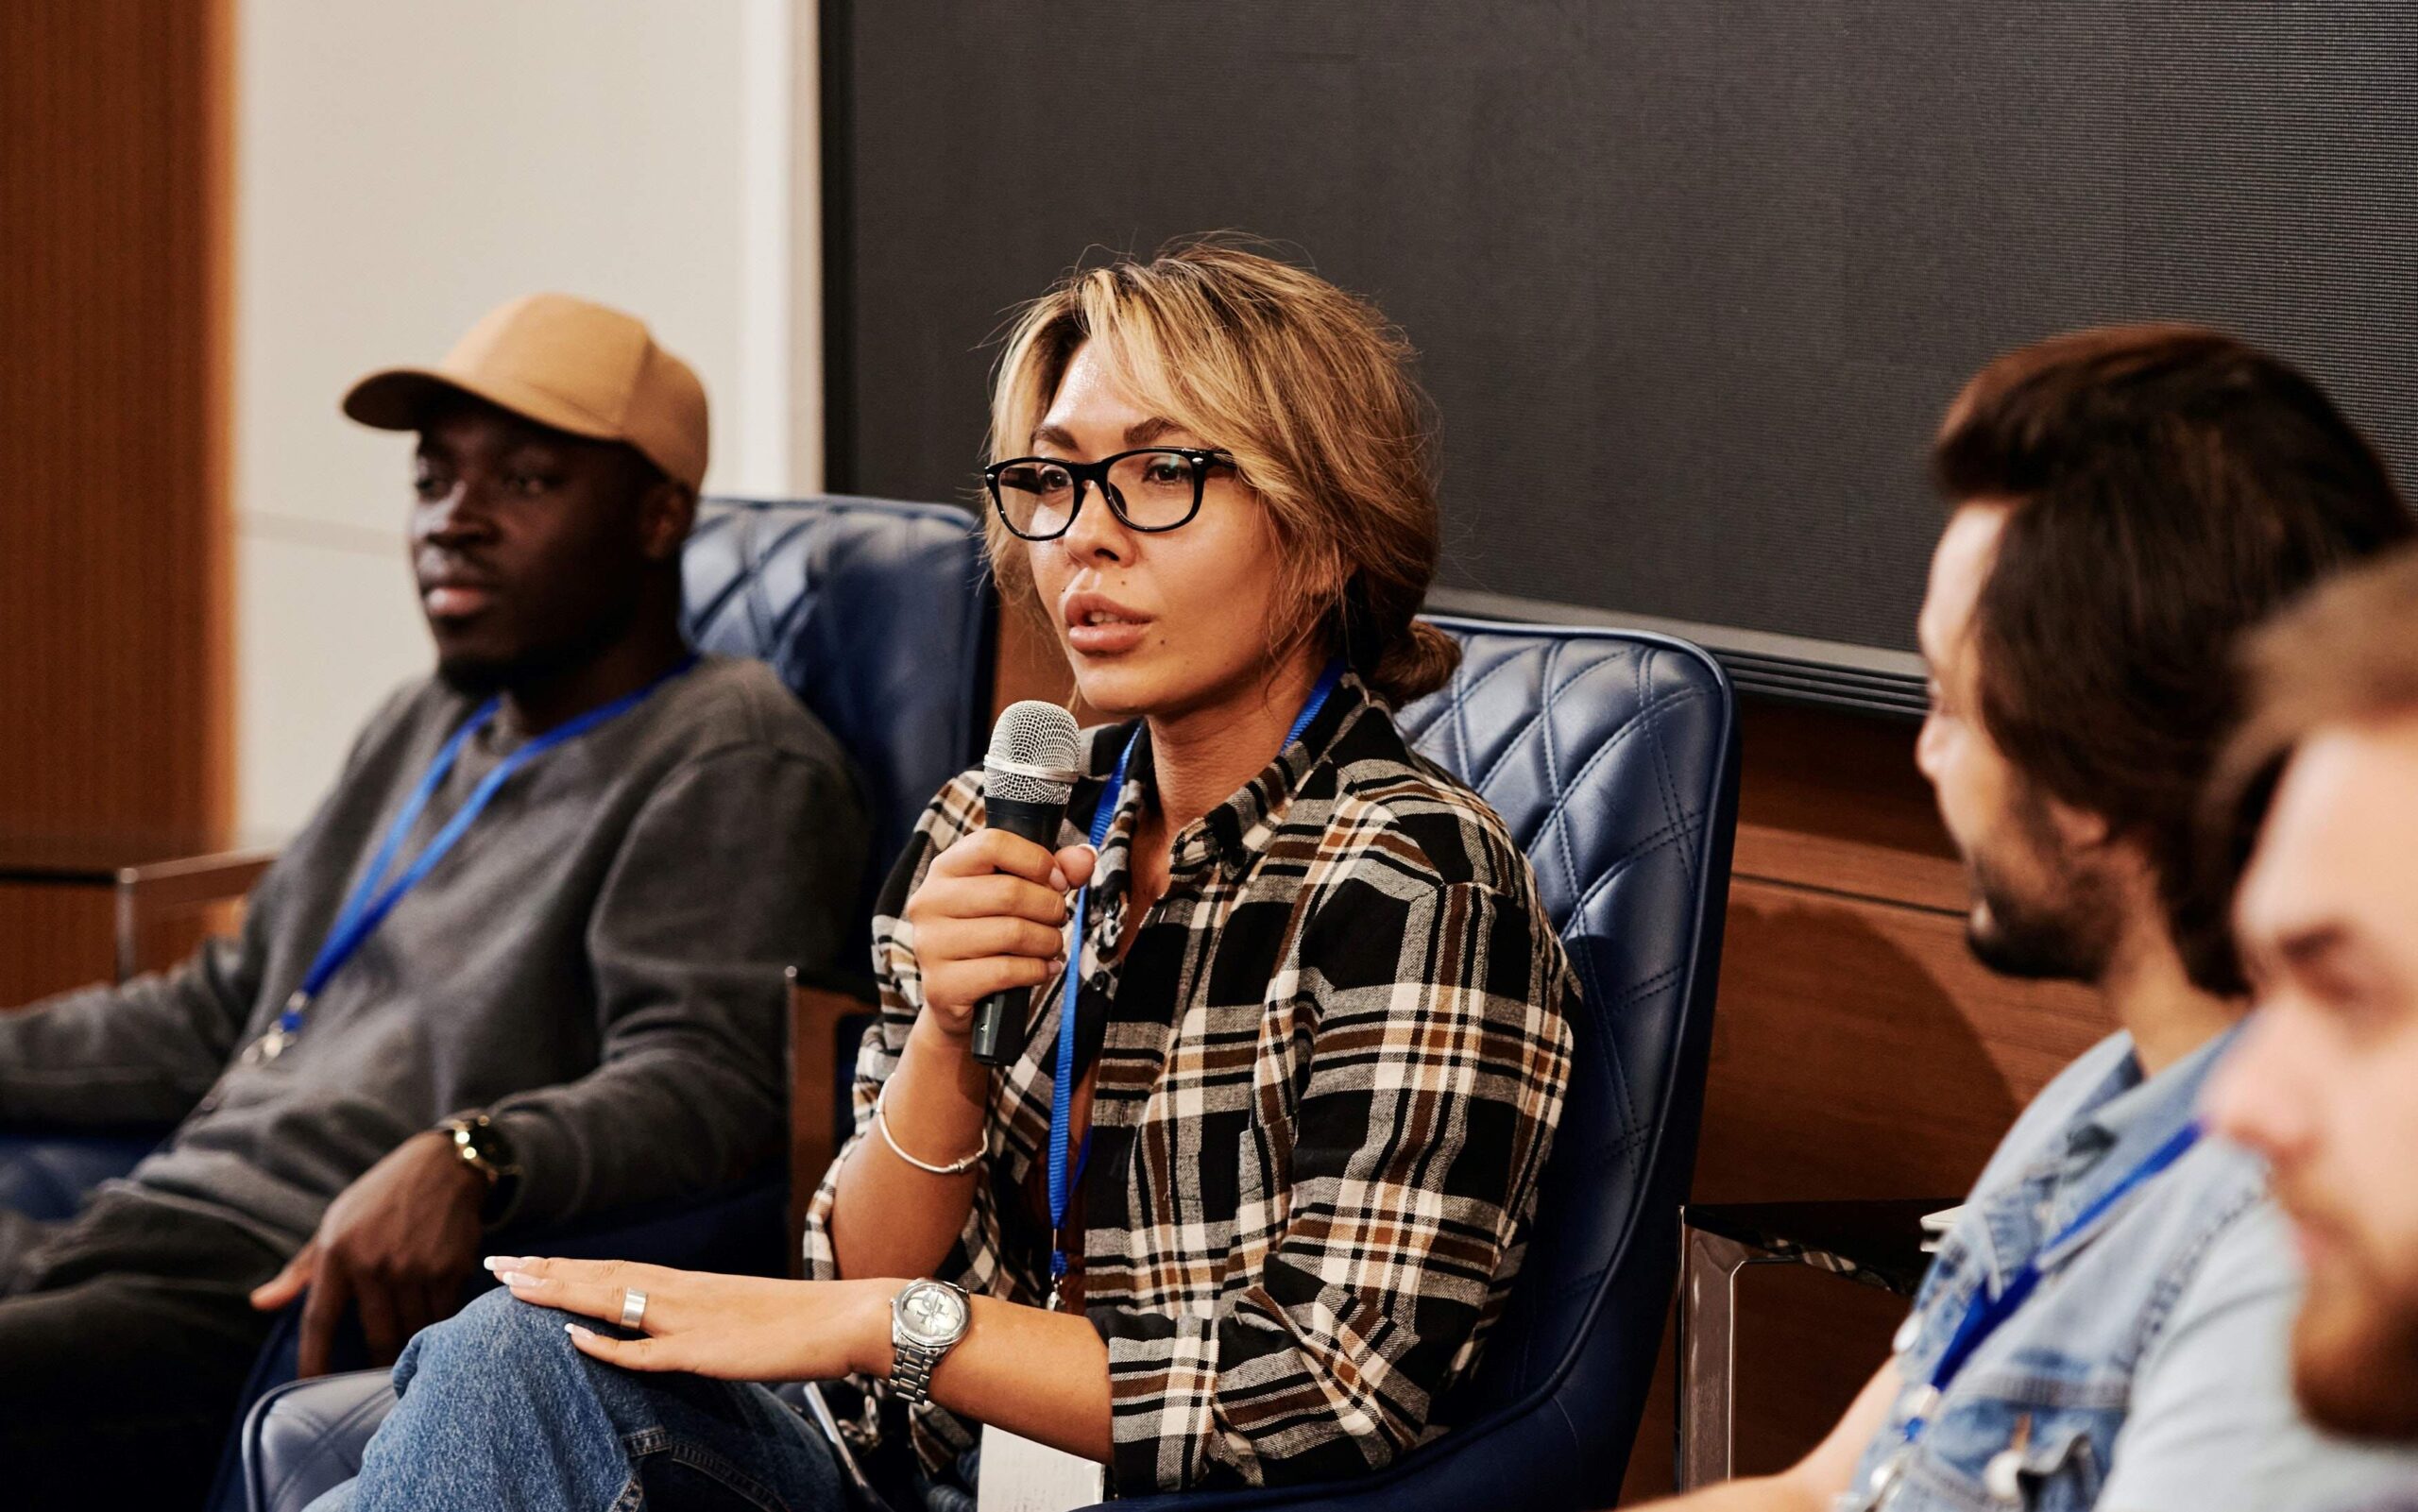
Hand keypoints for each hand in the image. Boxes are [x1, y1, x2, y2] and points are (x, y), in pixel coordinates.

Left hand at [250, 1129, 487, 1375]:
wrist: (443, 1166)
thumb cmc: (379, 1199)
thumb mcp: (333, 1225)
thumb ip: (299, 1272)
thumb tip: (259, 1304)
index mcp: (338, 1253)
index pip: (319, 1321)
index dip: (313, 1361)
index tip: (311, 1389)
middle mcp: (375, 1263)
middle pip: (375, 1337)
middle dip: (376, 1366)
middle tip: (376, 1385)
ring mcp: (415, 1267)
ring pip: (413, 1331)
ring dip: (412, 1350)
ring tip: (410, 1364)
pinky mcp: (450, 1268)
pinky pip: (442, 1316)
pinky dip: (438, 1328)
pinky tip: (438, 1332)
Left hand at [488, 1255, 896, 1380]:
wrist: (845, 1319)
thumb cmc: (798, 1323)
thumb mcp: (736, 1316)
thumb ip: (697, 1320)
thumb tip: (666, 1332)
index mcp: (688, 1284)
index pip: (612, 1270)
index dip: (564, 1267)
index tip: (522, 1263)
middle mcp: (681, 1292)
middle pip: (600, 1277)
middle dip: (545, 1272)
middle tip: (495, 1265)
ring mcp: (691, 1319)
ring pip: (612, 1300)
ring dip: (560, 1292)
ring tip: (514, 1284)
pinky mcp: (706, 1351)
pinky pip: (647, 1351)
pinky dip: (608, 1344)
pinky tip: (573, 1338)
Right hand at [902, 832, 1095, 1037]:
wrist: (955, 995)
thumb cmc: (986, 935)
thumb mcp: (1015, 894)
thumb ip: (1052, 871)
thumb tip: (1084, 857)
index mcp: (945, 869)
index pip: (992, 844)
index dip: (1036, 860)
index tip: (1057, 881)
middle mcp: (929, 902)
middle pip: (1009, 891)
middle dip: (1050, 907)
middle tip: (1058, 919)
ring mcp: (930, 944)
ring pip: (1012, 933)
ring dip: (1047, 941)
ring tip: (1052, 945)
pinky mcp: (941, 984)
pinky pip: (1005, 971)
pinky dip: (1036, 970)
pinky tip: (1043, 969)